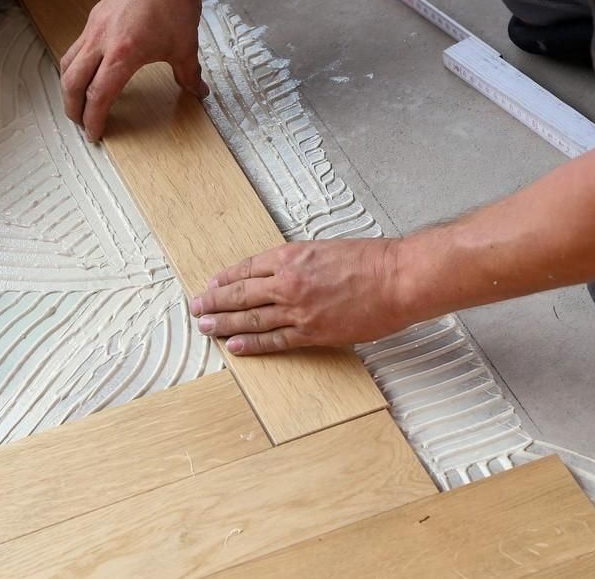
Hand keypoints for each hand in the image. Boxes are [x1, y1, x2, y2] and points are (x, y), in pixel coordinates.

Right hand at [59, 0, 208, 141]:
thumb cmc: (174, 0)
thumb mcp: (185, 46)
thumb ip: (189, 74)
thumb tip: (198, 91)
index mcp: (122, 54)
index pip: (98, 96)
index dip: (94, 119)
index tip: (94, 133)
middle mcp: (101, 41)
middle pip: (72, 83)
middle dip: (73, 107)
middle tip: (80, 122)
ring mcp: (95, 27)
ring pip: (68, 62)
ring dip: (69, 86)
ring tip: (77, 100)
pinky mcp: (95, 16)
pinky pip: (77, 46)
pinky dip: (77, 64)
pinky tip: (90, 69)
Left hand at [189, 239, 407, 354]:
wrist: (397, 279)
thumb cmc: (370, 260)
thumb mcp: (325, 248)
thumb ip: (299, 261)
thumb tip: (279, 272)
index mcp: (291, 256)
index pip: (247, 269)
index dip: (225, 279)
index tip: (211, 286)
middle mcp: (288, 282)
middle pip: (240, 294)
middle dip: (214, 302)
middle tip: (196, 309)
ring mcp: (298, 309)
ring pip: (251, 318)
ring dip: (224, 324)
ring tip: (206, 328)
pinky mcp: (312, 333)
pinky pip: (274, 340)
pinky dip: (252, 344)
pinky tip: (235, 346)